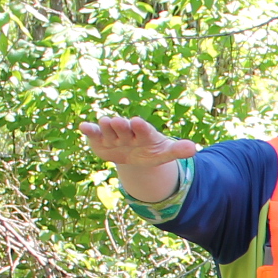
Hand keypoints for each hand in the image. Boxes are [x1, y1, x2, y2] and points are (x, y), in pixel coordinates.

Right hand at [79, 115, 199, 165]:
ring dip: (106, 127)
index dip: (140, 127)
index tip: (138, 122)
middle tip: (119, 122)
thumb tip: (194, 149)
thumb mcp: (164, 153)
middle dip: (121, 126)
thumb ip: (177, 150)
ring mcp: (112, 135)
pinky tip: (83, 126)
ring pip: (108, 128)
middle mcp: (127, 131)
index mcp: (143, 133)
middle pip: (123, 127)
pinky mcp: (99, 140)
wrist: (133, 155)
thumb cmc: (151, 151)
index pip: (142, 129)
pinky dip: (89, 130)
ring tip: (105, 123)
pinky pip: (93, 133)